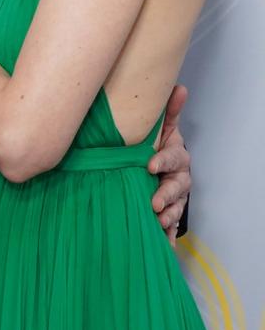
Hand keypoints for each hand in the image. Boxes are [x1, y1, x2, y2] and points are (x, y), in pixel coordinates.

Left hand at [148, 85, 190, 245]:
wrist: (154, 166)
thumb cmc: (155, 145)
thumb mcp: (160, 127)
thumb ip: (168, 111)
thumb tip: (179, 87)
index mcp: (175, 156)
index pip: (172, 157)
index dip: (163, 161)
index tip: (150, 165)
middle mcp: (179, 178)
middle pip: (178, 187)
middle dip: (167, 195)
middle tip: (155, 202)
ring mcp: (175, 197)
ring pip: (176, 207)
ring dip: (168, 216)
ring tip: (158, 222)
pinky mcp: (168, 213)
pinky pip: (170, 227)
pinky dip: (166, 236)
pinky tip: (161, 243)